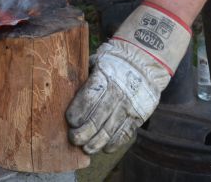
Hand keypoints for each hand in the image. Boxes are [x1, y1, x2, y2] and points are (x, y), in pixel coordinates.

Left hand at [66, 2, 190, 153]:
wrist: (145, 63)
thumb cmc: (113, 63)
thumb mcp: (97, 62)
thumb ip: (85, 77)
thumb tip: (65, 91)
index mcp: (104, 78)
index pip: (87, 99)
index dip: (76, 114)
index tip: (70, 121)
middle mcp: (117, 94)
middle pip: (96, 120)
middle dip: (82, 133)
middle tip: (74, 138)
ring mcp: (128, 107)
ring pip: (109, 131)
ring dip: (95, 143)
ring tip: (86, 148)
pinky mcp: (138, 116)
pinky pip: (125, 134)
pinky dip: (114, 143)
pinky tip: (105, 147)